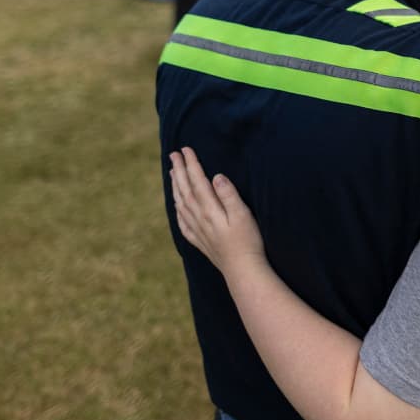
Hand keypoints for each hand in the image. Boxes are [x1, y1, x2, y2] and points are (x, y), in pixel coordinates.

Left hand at [168, 148, 264, 276]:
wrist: (242, 270)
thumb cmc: (247, 241)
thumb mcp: (242, 215)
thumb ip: (228, 195)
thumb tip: (216, 176)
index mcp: (209, 209)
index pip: (197, 181)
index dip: (191, 164)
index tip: (185, 149)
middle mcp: (199, 218)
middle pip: (185, 190)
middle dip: (179, 171)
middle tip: (173, 155)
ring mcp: (197, 230)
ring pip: (181, 204)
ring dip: (176, 186)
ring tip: (172, 173)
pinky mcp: (200, 241)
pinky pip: (182, 222)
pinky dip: (178, 209)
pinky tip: (177, 206)